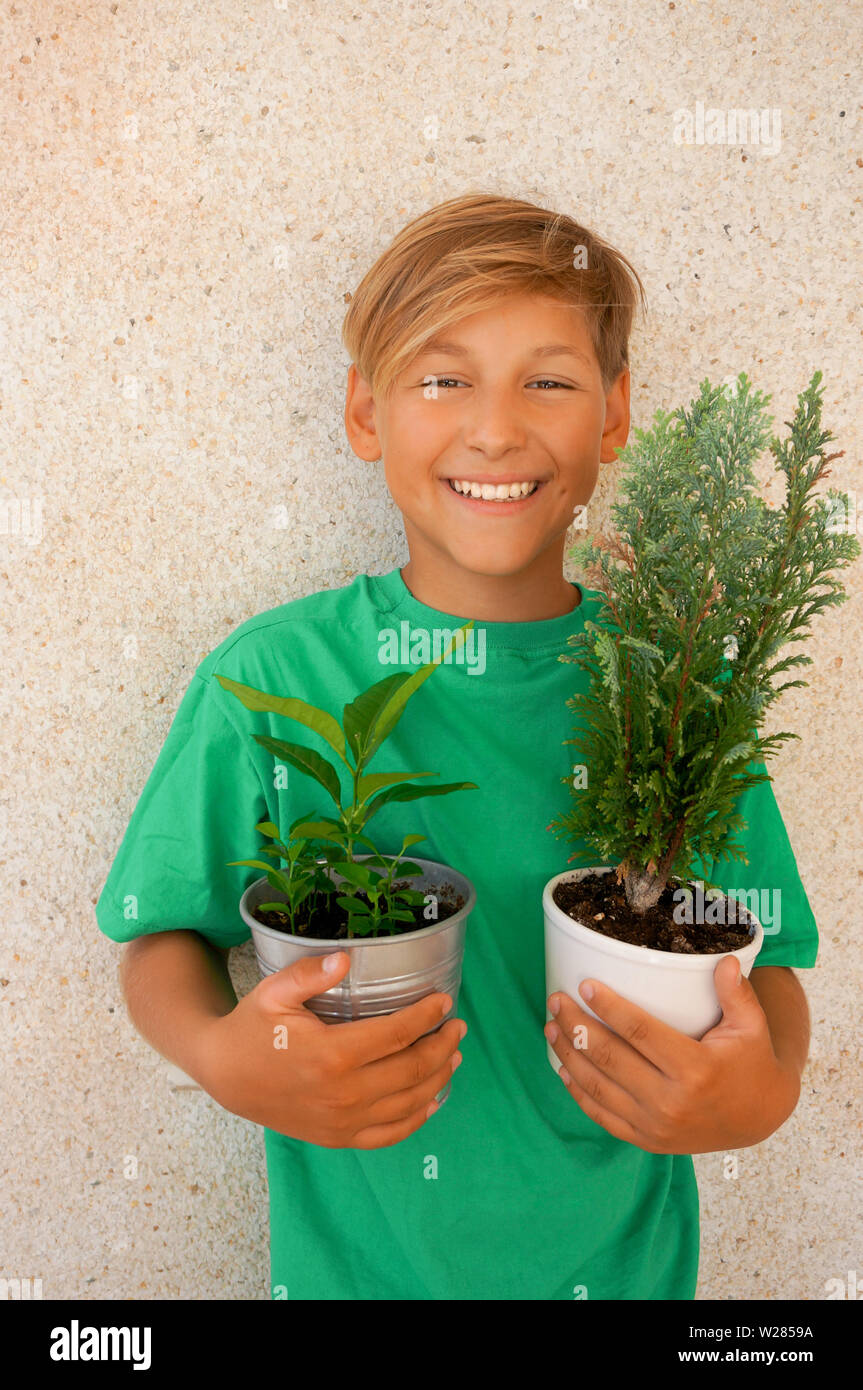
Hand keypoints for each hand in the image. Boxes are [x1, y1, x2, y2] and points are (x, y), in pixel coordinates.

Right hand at [201, 951, 465, 1148]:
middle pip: (412, 1069)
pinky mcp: (338, 1138)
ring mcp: (343, 1121)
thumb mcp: (274, 992)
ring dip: (438, 1078)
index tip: (445, 1001)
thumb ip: (311, 973)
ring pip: (409, 1103)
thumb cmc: (252, 1028)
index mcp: (332, 1055)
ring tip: (453, 1055)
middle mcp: (344, 1094)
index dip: (427, 1016)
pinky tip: (432, 1100)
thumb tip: (347, 959)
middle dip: (443, 1046)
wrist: (226, 1076)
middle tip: (457, 1026)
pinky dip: (417, 1119)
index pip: (397, 1034)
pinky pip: (389, 1134)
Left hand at [545, 955, 799, 1153]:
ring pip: (598, 1087)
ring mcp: (656, 1126)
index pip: (640, 1032)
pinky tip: (563, 1067)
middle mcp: (671, 1102)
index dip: (609, 1008)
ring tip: (551, 1026)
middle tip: (557, 1000)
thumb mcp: (752, 1027)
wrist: (759, 1120)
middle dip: (576, 1026)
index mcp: (695, 1069)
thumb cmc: (752, 1063)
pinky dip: (578, 1092)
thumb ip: (737, 993)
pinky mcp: (647, 1141)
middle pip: (610, 1058)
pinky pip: (602, 1116)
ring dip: (569, 1055)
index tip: (584, 985)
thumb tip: (726, 959)